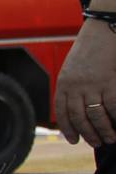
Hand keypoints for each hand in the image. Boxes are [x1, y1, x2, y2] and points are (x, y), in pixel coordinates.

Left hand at [54, 19, 115, 147]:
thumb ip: (71, 88)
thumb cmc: (89, 51)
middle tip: (96, 143)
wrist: (102, 30)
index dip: (68, 128)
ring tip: (110, 138)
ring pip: (96, 115)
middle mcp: (75, 86)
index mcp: (63, 83)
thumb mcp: (72, 69)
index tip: (73, 140)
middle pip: (79, 117)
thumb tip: (76, 110)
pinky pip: (113, 106)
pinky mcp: (110, 81)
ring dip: (104, 130)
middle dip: (88, 133)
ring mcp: (93, 84)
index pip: (63, 112)